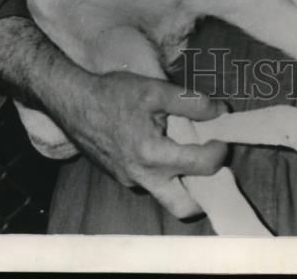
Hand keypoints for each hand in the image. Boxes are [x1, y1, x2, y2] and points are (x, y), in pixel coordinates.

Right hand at [51, 69, 228, 218]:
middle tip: (211, 163)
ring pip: (167, 196)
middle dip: (205, 192)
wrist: (74, 102)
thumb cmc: (114, 94)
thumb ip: (192, 102)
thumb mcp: (156, 90)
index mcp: (153, 155)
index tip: (222, 137)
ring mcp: (130, 181)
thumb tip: (220, 112)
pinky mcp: (122, 178)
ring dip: (184, 183)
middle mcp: (142, 176)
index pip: (201, 165)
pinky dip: (165, 172)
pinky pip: (150, 183)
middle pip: (184, 206)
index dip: (219, 150)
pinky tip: (165, 147)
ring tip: (192, 154)